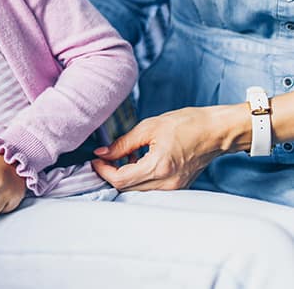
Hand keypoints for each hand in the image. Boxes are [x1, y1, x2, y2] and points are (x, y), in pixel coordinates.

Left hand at [91, 107, 227, 190]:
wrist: (216, 131)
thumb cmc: (188, 124)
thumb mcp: (149, 128)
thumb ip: (123, 143)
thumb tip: (103, 153)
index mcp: (158, 167)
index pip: (120, 180)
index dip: (103, 170)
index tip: (95, 159)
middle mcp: (167, 183)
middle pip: (126, 188)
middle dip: (110, 174)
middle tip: (104, 158)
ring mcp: (174, 188)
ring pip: (136, 189)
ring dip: (124, 176)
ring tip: (123, 156)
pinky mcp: (177, 187)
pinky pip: (149, 187)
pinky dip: (138, 177)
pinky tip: (138, 160)